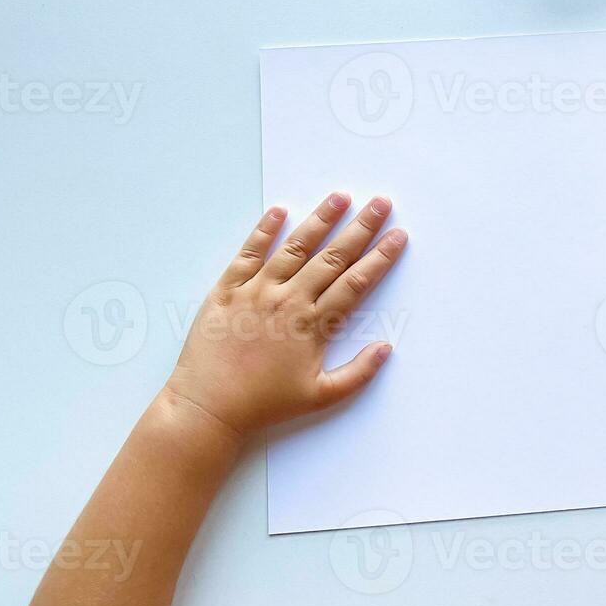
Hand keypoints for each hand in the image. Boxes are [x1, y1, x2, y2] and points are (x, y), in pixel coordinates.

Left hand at [161, 193, 407, 438]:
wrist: (207, 408)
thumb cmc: (264, 404)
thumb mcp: (320, 397)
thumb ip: (358, 373)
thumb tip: (386, 348)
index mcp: (312, 324)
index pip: (355, 283)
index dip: (379, 258)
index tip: (397, 236)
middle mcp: (288, 301)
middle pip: (331, 257)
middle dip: (360, 227)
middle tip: (380, 203)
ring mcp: (255, 292)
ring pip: (294, 248)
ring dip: (319, 220)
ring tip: (340, 197)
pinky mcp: (226, 291)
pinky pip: (247, 254)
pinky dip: (263, 231)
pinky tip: (278, 211)